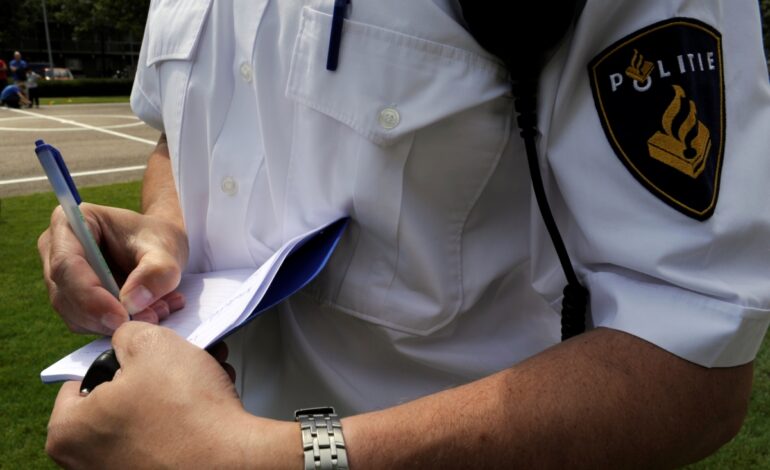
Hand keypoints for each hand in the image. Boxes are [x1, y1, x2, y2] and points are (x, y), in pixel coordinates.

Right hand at [37, 203, 188, 334]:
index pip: (67, 265)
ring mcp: (61, 277)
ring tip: (157, 310)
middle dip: (105, 315)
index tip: (122, 316)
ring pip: (74, 315)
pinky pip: (86, 323)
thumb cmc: (158, 238)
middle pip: (66, 294)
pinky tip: (147, 313)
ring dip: (113, 323)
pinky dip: (116, 325)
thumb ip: (156, 272)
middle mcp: (56, 249)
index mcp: (71, 222)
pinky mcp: (72, 299)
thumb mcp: (167, 249)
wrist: (161, 247)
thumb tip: (131, 303)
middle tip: (148, 318)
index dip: (90, 296)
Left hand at [46, 322, 298, 468]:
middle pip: (117, 399)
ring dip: (173, 395)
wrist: (231, 459)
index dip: (116, 361)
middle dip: (151, 377)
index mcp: (69, 433)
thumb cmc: (189, 412)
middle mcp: (87, 462)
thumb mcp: (151, 343)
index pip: (80, 381)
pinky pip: (164, 439)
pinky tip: (206, 408)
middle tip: (174, 367)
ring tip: (200, 382)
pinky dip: (183, 421)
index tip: (141, 360)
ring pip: (145, 416)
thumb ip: (128, 333)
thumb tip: (128, 340)